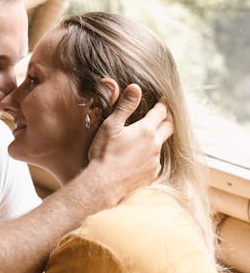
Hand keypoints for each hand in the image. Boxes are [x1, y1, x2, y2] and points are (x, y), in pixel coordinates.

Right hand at [88, 84, 172, 198]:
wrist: (103, 185)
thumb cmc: (105, 154)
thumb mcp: (111, 126)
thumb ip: (125, 106)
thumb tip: (136, 87)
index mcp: (146, 130)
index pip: (161, 112)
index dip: (162, 104)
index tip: (163, 99)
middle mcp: (155, 145)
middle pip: (169, 127)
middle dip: (168, 118)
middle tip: (164, 114)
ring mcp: (154, 161)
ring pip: (161, 145)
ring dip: (157, 139)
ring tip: (148, 138)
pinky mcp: (151, 175)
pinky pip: (155, 162)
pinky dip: (150, 156)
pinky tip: (140, 158)